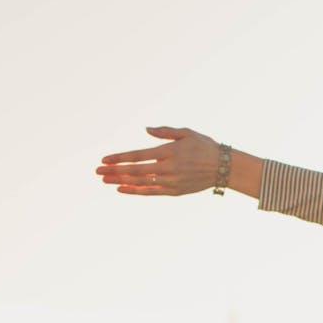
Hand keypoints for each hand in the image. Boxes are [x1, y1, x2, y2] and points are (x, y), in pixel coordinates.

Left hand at [95, 126, 224, 195]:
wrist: (224, 167)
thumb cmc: (205, 146)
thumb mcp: (186, 133)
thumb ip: (165, 132)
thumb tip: (146, 130)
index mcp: (169, 152)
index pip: (138, 155)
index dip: (120, 158)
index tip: (104, 160)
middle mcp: (169, 168)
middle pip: (135, 171)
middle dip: (115, 171)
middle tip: (97, 171)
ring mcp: (171, 181)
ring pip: (141, 183)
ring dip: (121, 181)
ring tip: (105, 180)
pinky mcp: (175, 191)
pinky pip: (151, 192)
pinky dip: (136, 191)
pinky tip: (122, 189)